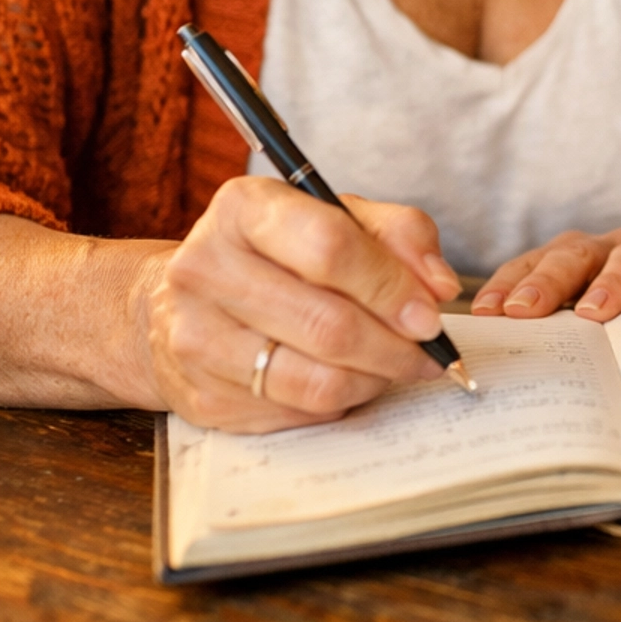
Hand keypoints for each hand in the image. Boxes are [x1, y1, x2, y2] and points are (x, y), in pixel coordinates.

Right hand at [139, 175, 459, 432]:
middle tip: (427, 352)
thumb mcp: (340, 216)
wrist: (182, 299)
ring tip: (393, 365)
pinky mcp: (202, 396)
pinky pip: (296, 412)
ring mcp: (195, 337)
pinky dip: (339, 401)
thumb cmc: (278, 251)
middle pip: (327, 324)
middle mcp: (206, 268)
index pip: (330, 247)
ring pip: (315, 380)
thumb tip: (438, 286)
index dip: (390, 286)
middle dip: (395, 346)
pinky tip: (347, 379)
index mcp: (244, 208)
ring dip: (373, 379)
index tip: (429, 314)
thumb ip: (400, 235)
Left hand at [471, 229, 620, 321]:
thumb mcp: (578, 327)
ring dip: (611, 281)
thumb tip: (491, 359)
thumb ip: (545, 335)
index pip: (534, 264)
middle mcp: (612, 252)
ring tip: (594, 311)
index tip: (487, 311)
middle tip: (526, 309)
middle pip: (578, 256)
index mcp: (576, 260)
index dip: (508, 284)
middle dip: (548, 281)